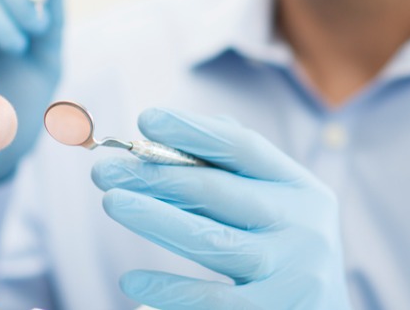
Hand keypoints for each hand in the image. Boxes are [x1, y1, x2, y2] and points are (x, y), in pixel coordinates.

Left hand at [91, 109, 349, 309]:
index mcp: (303, 190)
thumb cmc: (286, 259)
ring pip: (210, 240)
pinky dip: (167, 287)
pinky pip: (209, 299)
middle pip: (218, 191)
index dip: (193, 131)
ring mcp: (292, 273)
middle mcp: (303, 227)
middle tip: (105, 169)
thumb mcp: (279, 210)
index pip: (244, 148)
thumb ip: (237, 173)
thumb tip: (169, 133)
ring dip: (153, 217)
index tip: (146, 118)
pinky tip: (131, 279)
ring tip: (111, 201)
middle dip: (155, 175)